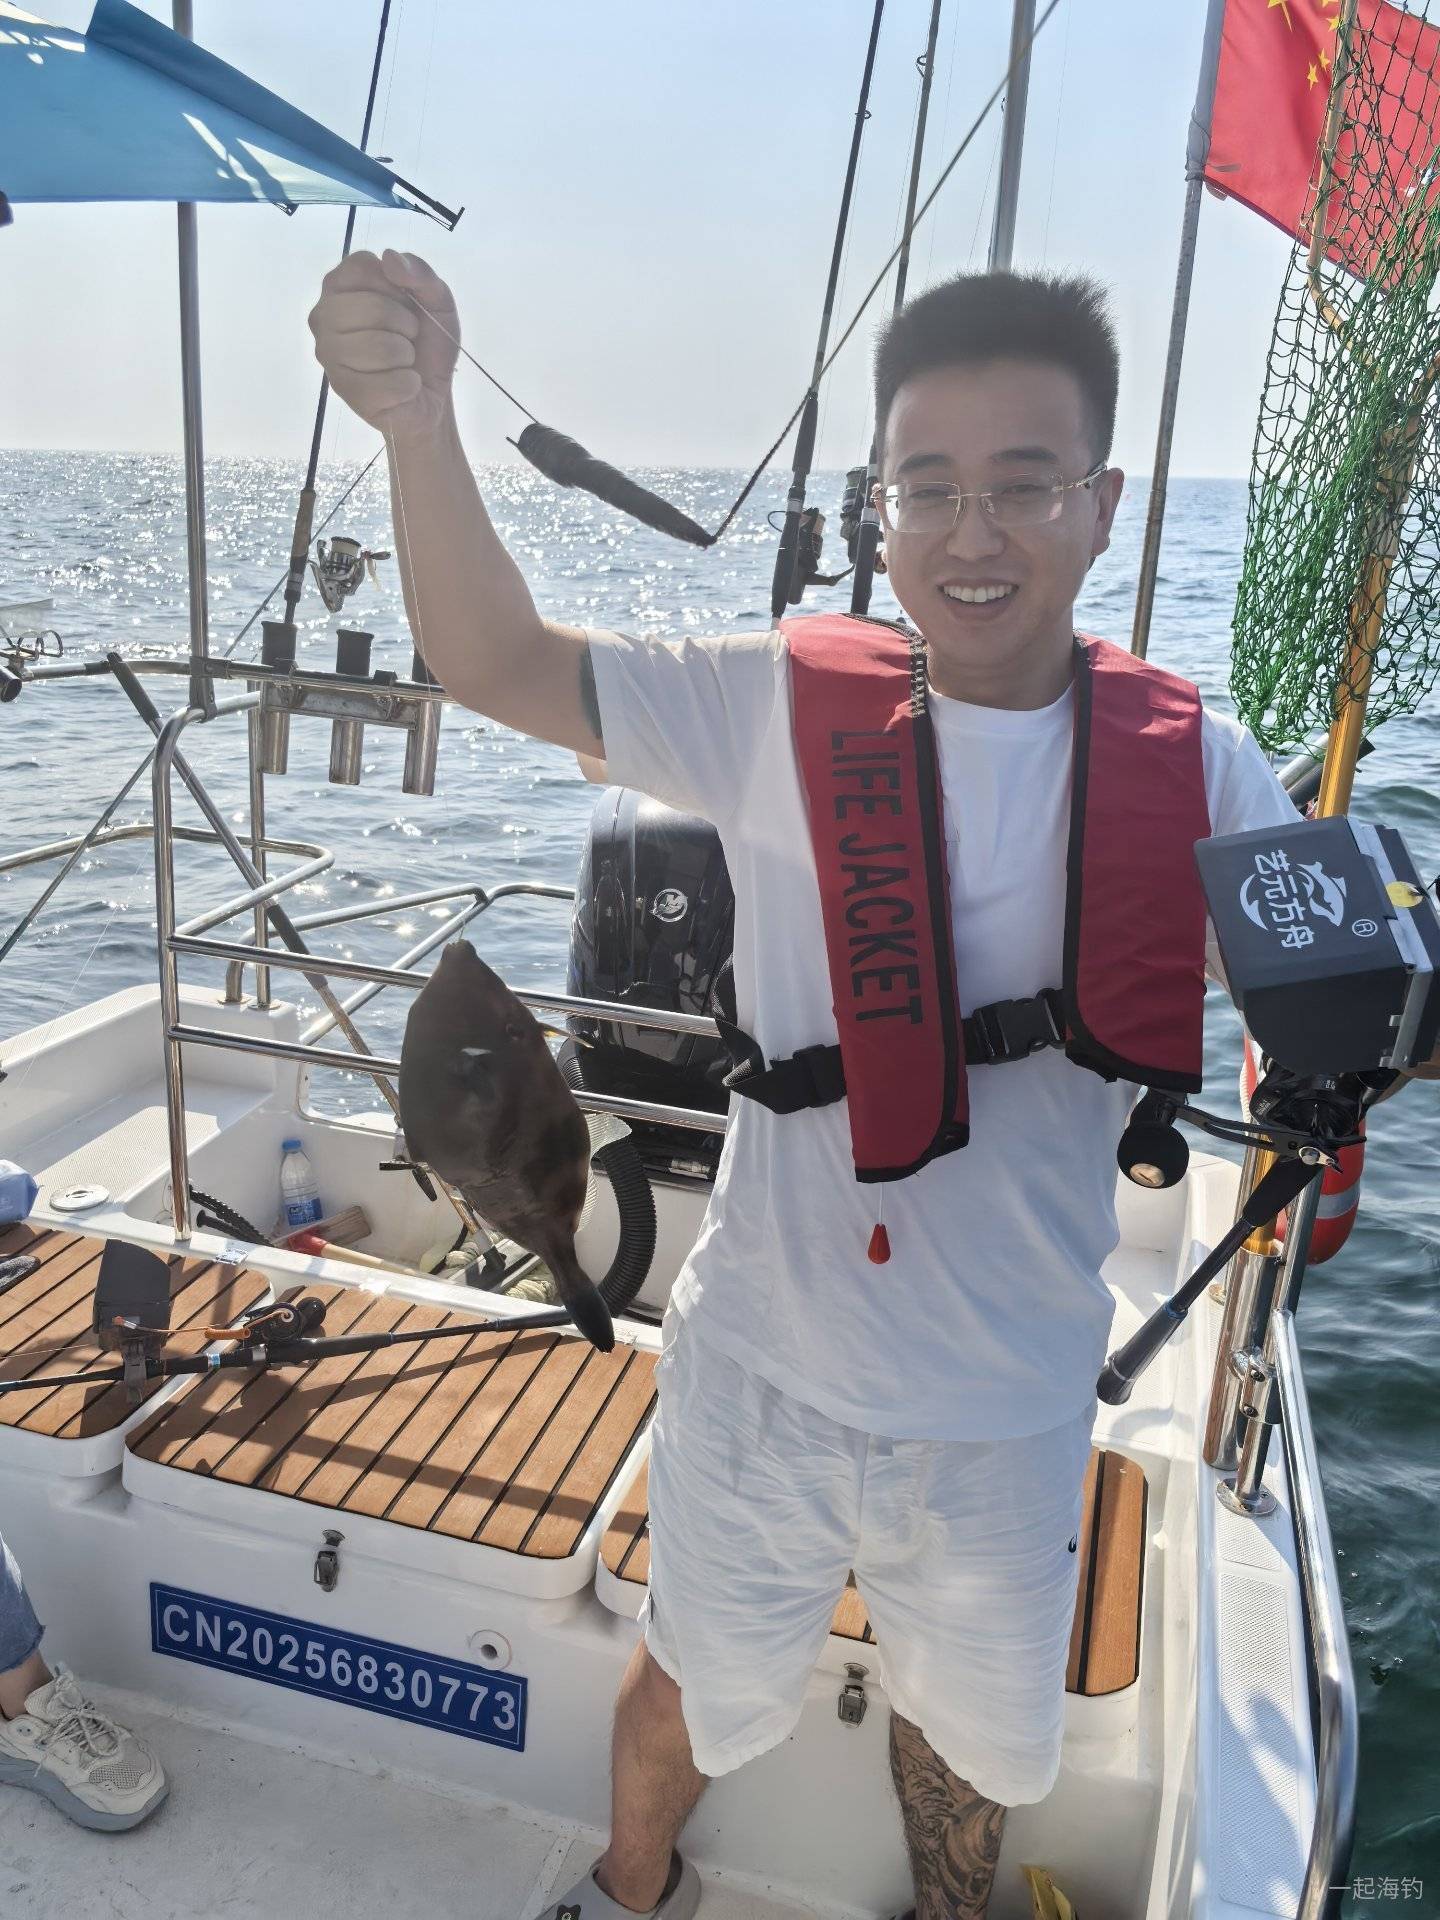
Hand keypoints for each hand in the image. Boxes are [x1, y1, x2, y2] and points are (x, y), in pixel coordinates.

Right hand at [308, 249, 458, 440]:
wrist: (432, 392)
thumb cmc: (427, 342)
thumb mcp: (437, 299)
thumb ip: (420, 272)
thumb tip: (389, 258)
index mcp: (340, 285)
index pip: (363, 267)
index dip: (397, 287)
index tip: (404, 303)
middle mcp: (324, 315)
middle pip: (372, 308)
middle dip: (406, 325)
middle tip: (408, 337)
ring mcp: (328, 353)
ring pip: (380, 347)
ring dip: (407, 356)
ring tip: (403, 361)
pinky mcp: (343, 389)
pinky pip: (388, 383)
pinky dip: (408, 385)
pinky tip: (402, 386)